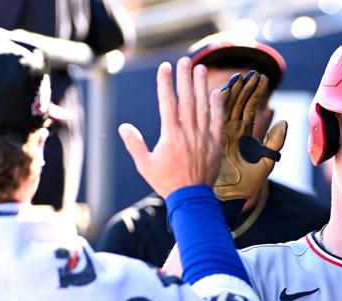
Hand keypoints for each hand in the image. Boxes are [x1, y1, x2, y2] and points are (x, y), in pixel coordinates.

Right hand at [119, 58, 223, 197]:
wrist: (191, 198)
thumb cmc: (167, 182)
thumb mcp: (145, 164)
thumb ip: (134, 144)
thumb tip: (123, 127)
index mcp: (170, 135)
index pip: (167, 102)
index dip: (165, 83)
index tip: (165, 68)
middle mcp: (188, 132)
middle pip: (187, 99)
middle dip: (185, 78)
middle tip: (185, 61)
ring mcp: (204, 137)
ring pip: (203, 106)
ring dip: (201, 86)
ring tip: (200, 69)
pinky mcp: (215, 144)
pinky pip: (218, 121)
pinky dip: (217, 106)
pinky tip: (216, 91)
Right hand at [213, 71, 287, 200]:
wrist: (228, 197)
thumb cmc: (246, 184)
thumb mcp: (265, 161)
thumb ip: (274, 142)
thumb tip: (283, 122)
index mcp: (244, 134)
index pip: (250, 108)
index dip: (255, 93)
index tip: (262, 78)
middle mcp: (232, 131)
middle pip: (238, 103)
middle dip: (245, 87)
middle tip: (251, 71)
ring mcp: (219, 133)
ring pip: (225, 106)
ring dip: (232, 91)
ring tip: (238, 75)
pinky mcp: (210, 139)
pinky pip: (213, 118)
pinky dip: (217, 104)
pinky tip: (222, 89)